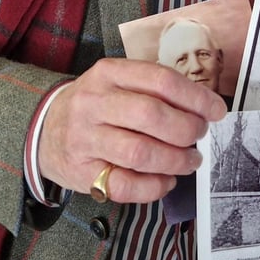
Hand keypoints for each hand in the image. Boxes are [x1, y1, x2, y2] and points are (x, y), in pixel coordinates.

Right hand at [39, 58, 227, 202]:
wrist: (43, 128)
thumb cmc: (95, 105)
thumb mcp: (116, 82)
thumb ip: (153, 90)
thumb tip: (203, 108)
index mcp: (108, 73)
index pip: (160, 80)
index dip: (195, 97)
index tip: (216, 110)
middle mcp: (94, 103)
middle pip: (152, 116)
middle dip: (187, 129)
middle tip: (199, 135)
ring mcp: (85, 139)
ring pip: (141, 153)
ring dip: (176, 160)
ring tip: (190, 160)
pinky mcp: (82, 173)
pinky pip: (126, 185)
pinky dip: (155, 186)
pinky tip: (166, 180)